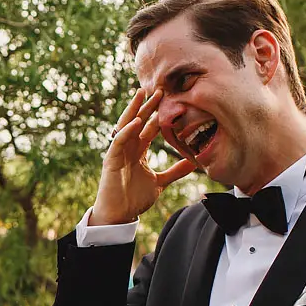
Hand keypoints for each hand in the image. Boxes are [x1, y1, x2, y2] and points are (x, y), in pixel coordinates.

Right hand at [91, 89, 196, 224]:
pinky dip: (126, 131)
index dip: (157, 114)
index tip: (170, 100)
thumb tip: (195, 162)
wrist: (119, 215)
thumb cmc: (134, 199)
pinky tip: (136, 121)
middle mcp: (127, 148)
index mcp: (137, 151)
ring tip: (141, 94)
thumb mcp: (160, 182)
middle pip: (137, 121)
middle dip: (147, 106)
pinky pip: (118, 141)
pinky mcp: (110, 160)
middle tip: (160, 90)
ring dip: (133, 110)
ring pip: (125, 126)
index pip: (147, 128)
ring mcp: (118, 152)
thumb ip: (175, 171)